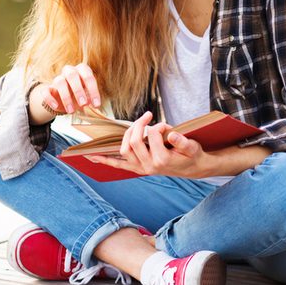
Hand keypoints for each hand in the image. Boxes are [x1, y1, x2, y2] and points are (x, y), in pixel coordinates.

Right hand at [39, 63, 101, 113]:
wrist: (64, 100)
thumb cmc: (79, 96)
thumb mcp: (87, 97)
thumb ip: (90, 100)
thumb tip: (95, 107)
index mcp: (82, 71)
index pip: (88, 77)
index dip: (93, 91)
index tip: (96, 105)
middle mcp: (69, 72)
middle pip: (72, 75)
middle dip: (78, 90)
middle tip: (83, 104)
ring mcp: (58, 79)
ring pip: (59, 82)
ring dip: (66, 97)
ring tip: (71, 111)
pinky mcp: (48, 88)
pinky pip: (45, 90)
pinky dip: (49, 98)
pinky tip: (56, 106)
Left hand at [87, 111, 211, 177]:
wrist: (192, 168)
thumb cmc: (192, 155)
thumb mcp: (192, 147)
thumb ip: (183, 142)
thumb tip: (171, 134)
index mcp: (162, 160)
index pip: (152, 136)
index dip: (158, 126)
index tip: (167, 126)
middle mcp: (149, 166)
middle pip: (134, 141)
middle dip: (138, 125)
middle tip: (147, 116)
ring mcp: (141, 168)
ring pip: (124, 150)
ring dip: (125, 135)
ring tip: (135, 125)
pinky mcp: (137, 168)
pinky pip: (118, 165)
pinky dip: (104, 160)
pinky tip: (92, 156)